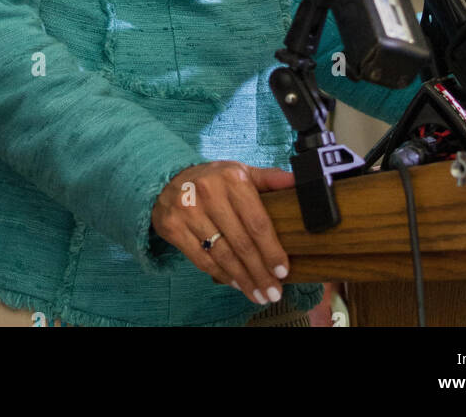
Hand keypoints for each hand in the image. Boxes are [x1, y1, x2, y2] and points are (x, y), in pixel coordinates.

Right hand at [151, 160, 292, 306]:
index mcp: (232, 178)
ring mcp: (188, 210)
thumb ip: (269, 178)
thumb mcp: (240, 172)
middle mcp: (209, 193)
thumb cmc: (214, 179)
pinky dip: (221, 275)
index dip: (271, 250)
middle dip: (260, 272)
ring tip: (258, 294)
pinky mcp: (173, 227)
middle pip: (241, 243)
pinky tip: (235, 283)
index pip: (257, 221)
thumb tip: (298, 182)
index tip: (283, 271)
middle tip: (274, 292)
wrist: (168, 179)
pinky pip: (202, 259)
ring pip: (222, 255)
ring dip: (243, 279)